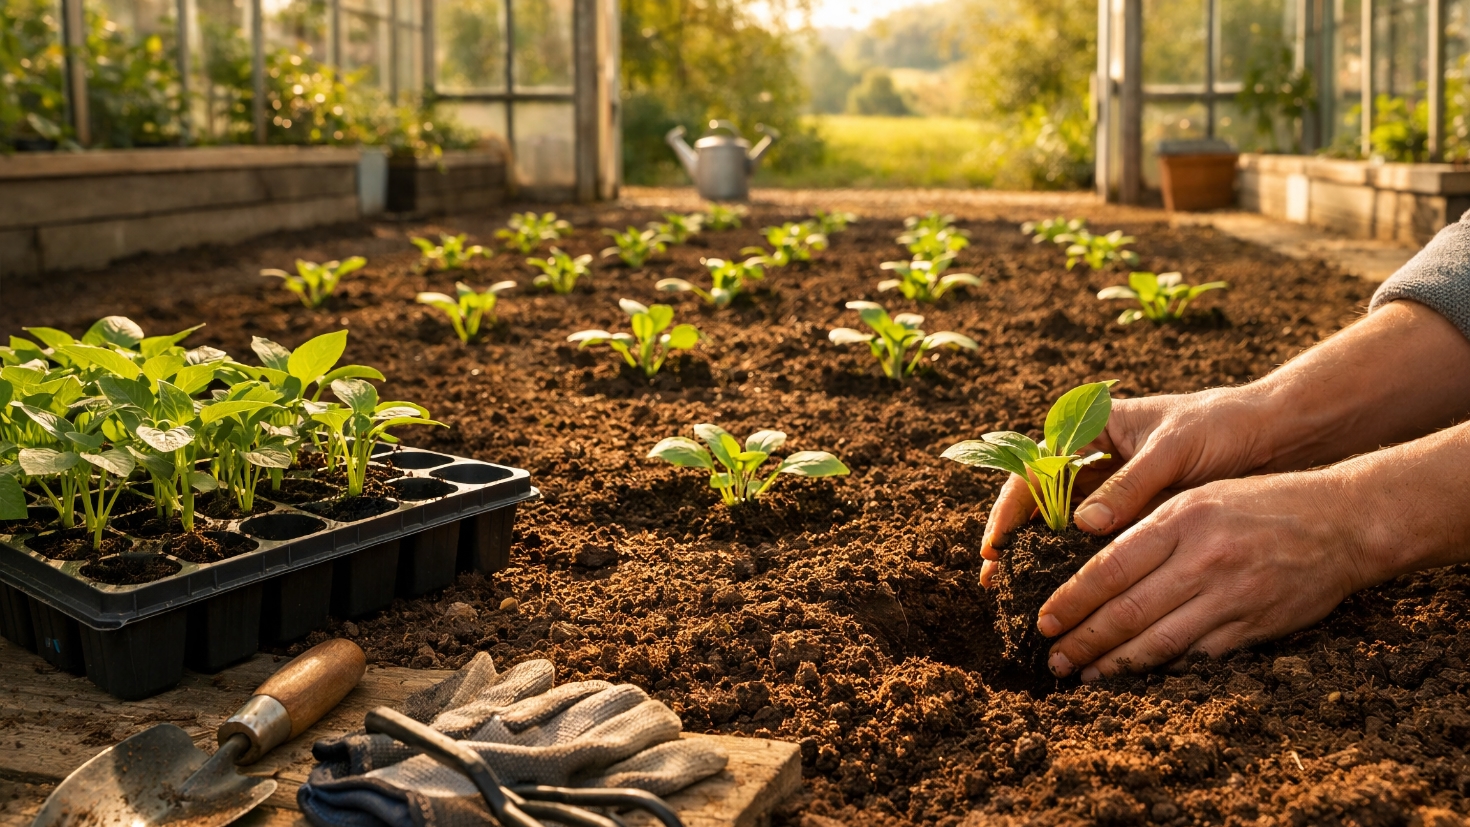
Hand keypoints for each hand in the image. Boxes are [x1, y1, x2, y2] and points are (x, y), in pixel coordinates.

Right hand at [979, 388, 1271, 585]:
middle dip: (1013, 539)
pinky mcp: (1131, 511)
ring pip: (1058, 524)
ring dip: (1036, 555)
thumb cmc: (1220, 425)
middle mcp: (1091, 457)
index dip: (1010, 507)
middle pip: (1036, 500)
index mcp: (1091, 428)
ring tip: (1016, 593)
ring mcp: (1110, 486)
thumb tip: (1084, 525)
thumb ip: (1131, 484)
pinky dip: (1073, 562)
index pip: (1033, 466)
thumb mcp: (1174, 448)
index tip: (996, 544)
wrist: (1270, 433)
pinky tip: (1061, 589)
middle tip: (994, 580)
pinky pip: (1092, 539)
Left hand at [1038, 469, 1375, 679]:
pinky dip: (1160, 667)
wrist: (1344, 522)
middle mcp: (1202, 560)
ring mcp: (1230, 598)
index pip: (1109, 568)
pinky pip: (1196, 655)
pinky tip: (1134, 675)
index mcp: (1181, 520)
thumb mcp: (1199, 496)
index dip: (1072, 600)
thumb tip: (1092, 566)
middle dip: (1082, 640)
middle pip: (1126, 611)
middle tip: (1052, 657)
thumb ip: (1148, 528)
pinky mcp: (1253, 626)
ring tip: (1081, 674)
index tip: (1043, 619)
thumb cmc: (1263, 502)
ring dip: (1113, 664)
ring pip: (1157, 641)